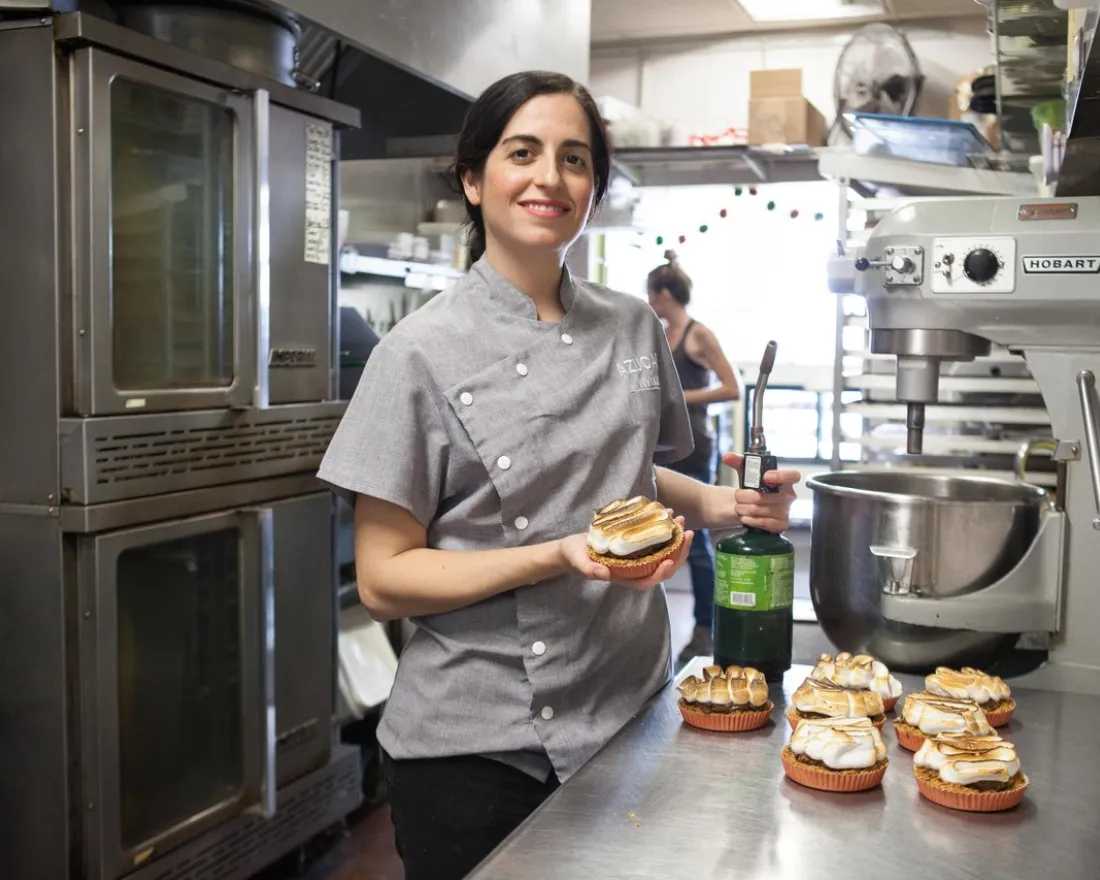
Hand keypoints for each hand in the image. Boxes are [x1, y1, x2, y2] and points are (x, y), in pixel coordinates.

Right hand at [558, 515, 693, 589]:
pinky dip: (662, 526)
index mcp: (625, 576)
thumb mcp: (580, 563)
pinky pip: (655, 537)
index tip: (670, 560)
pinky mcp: (637, 543)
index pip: (648, 580)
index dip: (661, 573)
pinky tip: (667, 512)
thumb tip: (605, 575)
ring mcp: (638, 555)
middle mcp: (636, 568)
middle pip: (663, 565)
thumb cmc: (576, 557)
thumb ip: (591, 570)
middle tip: (687, 533)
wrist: (574, 547)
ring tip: (680, 518)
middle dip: (678, 551)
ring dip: (675, 536)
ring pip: (663, 550)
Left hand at [710, 453, 800, 532]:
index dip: (781, 476)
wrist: (752, 504)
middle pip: (769, 496)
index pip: (793, 476)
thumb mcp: (746, 472)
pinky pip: (766, 523)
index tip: (765, 476)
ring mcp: (786, 511)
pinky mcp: (782, 524)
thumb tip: (727, 456)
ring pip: (763, 510)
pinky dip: (752, 520)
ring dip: (746, 509)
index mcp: (785, 481)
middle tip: (738, 496)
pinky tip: (745, 517)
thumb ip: (738, 462)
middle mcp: (789, 496)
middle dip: (747, 496)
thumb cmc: (754, 487)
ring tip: (738, 506)